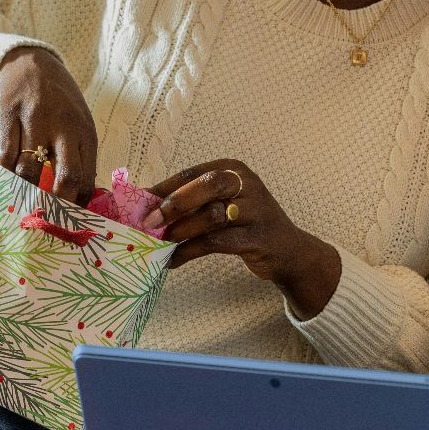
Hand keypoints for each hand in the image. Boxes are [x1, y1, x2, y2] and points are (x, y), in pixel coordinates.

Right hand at [0, 45, 96, 203]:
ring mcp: (34, 119)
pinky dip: (6, 171)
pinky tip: (9, 174)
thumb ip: (81, 158)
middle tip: (46, 216)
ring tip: (24, 197)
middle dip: (57, 203)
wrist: (31, 63)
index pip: (86, 176)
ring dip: (25, 189)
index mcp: (85, 131)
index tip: (69, 219)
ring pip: (29, 170)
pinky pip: (4, 156)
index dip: (78, 203)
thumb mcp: (79, 124)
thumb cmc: (59, 104)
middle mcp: (63, 125)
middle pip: (65, 176)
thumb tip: (83, 200)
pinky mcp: (7, 115)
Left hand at [151, 159, 341, 318]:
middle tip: (150, 222)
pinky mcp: (258, 238)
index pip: (194, 172)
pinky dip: (190, 251)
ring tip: (162, 243)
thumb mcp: (224, 204)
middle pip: (209, 185)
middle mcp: (247, 184)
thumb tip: (147, 207)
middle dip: (175, 203)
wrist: (288, 251)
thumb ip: (193, 202)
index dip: (165, 186)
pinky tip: (174, 260)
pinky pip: (217, 242)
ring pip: (213, 215)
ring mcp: (256, 210)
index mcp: (234, 169)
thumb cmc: (246, 224)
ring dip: (182, 230)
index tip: (140, 201)